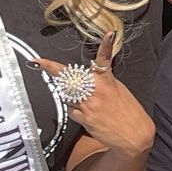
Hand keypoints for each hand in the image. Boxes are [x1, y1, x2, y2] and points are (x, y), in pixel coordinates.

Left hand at [45, 32, 151, 163]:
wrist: (134, 136)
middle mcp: (96, 90)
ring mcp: (88, 104)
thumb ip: (102, 82)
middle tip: (36, 62)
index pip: (105, 58)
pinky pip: (72, 111)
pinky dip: (76, 111)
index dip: (106, 45)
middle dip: (51, 69)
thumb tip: (86, 79)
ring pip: (68, 95)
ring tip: (86, 102)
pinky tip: (89, 115)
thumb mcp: (118, 90)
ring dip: (71, 96)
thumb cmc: (128, 112)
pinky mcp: (85, 118)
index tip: (108, 34)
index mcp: (107, 80)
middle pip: (69, 76)